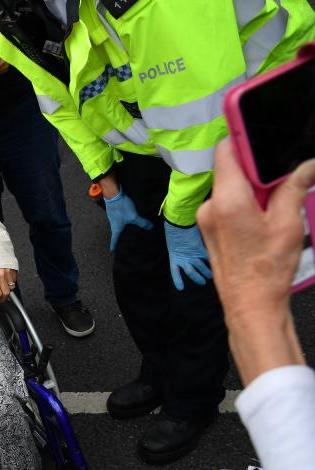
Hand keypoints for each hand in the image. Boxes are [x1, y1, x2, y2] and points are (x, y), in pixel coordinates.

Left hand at [0, 267, 17, 301]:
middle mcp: (1, 276)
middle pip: (6, 294)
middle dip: (3, 297)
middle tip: (0, 295)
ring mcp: (8, 273)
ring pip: (11, 288)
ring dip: (7, 289)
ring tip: (2, 285)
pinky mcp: (14, 271)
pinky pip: (14, 281)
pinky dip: (10, 282)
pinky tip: (5, 278)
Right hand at [103, 187, 153, 251]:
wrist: (113, 194)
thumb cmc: (122, 208)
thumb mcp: (134, 216)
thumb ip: (142, 222)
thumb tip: (151, 228)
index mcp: (116, 228)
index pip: (114, 239)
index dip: (113, 246)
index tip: (112, 251)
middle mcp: (112, 223)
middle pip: (115, 232)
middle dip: (119, 236)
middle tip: (123, 240)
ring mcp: (112, 217)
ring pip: (116, 224)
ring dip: (121, 227)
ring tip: (127, 228)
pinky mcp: (113, 210)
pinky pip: (117, 217)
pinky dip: (121, 219)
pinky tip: (126, 217)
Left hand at [164, 221, 211, 290]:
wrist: (177, 224)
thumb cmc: (174, 231)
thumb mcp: (173, 242)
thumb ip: (179, 249)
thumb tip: (184, 250)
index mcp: (174, 258)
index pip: (175, 272)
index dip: (177, 280)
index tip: (180, 289)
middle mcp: (183, 258)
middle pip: (191, 273)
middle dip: (198, 278)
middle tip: (204, 282)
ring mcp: (191, 254)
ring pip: (200, 267)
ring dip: (206, 272)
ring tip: (211, 276)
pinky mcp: (198, 249)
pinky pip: (207, 256)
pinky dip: (213, 260)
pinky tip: (219, 264)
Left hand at [197, 138, 313, 382]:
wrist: (249, 306)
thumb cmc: (266, 269)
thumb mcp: (289, 223)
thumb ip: (294, 187)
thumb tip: (307, 165)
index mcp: (226, 200)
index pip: (226, 150)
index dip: (241, 134)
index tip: (255, 121)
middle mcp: (210, 206)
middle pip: (229, 168)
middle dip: (255, 164)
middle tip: (280, 167)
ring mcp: (207, 219)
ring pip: (229, 186)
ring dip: (252, 184)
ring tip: (277, 195)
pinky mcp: (210, 230)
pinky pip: (226, 202)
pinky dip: (245, 199)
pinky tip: (267, 211)